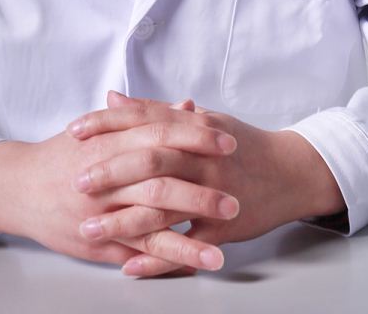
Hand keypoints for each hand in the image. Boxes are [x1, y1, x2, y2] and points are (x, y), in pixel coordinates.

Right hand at [0, 107, 240, 270]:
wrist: (19, 186)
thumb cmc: (66, 152)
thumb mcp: (104, 126)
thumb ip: (148, 117)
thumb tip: (189, 106)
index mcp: (111, 141)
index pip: (160, 134)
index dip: (196, 138)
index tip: (229, 141)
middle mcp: (108, 175)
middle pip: (160, 180)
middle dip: (201, 188)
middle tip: (236, 194)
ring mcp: (104, 211)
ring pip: (151, 222)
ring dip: (191, 233)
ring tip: (226, 239)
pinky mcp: (100, 240)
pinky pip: (138, 250)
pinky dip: (168, 257)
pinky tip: (196, 262)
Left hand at [68, 92, 344, 276]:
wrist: (291, 170)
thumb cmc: (240, 144)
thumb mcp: (200, 120)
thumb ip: (154, 111)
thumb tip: (113, 99)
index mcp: (193, 128)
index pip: (144, 120)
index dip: (108, 124)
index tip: (75, 131)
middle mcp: (202, 157)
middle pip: (151, 160)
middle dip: (111, 172)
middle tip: (78, 183)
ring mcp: (213, 193)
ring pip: (164, 207)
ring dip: (124, 221)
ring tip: (90, 231)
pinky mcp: (223, 227)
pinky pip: (187, 247)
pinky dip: (158, 259)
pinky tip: (130, 267)